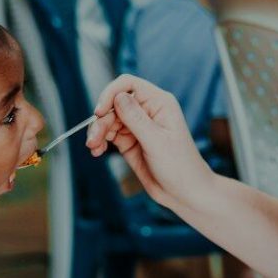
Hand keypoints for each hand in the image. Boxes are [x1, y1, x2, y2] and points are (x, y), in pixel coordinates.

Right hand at [85, 77, 214, 210]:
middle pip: (113, 103)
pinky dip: (99, 140)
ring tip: (93, 148)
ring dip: (97, 131)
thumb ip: (136, 118)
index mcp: (159, 103)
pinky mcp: (129, 141)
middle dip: (101, 120)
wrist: (184, 193)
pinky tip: (96, 151)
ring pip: (108, 119)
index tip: (99, 111)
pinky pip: (108, 134)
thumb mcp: (156, 141)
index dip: (110, 93)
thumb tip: (118, 96)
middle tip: (94, 140)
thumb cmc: (179, 166)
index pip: (128, 84)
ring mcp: (137, 126)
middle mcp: (146, 110)